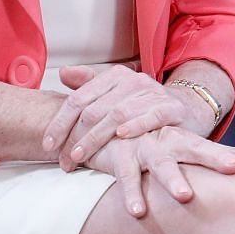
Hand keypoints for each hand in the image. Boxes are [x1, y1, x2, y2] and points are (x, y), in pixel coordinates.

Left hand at [43, 64, 203, 170]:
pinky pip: (151, 116)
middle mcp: (133, 80)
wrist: (185, 109)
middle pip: (94, 109)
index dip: (60, 122)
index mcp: (114, 76)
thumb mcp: (114, 95)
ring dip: (96, 138)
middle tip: (65, 160)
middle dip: (75, 138)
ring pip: (116, 114)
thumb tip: (63, 73)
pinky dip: (135, 125)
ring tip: (81, 158)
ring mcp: (153, 93)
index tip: (49, 145)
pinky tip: (120, 137)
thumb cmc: (142, 107)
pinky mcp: (172, 108)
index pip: (79, 98)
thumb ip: (88, 85)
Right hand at [81, 126, 234, 218]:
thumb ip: (201, 167)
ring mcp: (148, 148)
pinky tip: (138, 213)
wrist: (106, 119)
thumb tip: (234, 188)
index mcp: (192, 142)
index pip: (226, 154)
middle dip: (219, 159)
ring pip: (164, 165)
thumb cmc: (149, 141)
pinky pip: (127, 178)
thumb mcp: (176, 151)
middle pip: (202, 150)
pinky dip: (131, 195)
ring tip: (186, 197)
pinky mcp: (121, 155)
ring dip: (174, 180)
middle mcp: (174, 142)